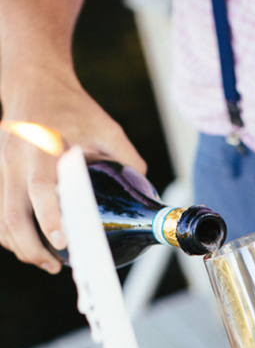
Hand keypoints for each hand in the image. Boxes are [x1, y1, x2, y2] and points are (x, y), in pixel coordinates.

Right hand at [0, 68, 145, 271]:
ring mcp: (1, 170)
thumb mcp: (105, 126)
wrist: (31, 81)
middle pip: (11, 216)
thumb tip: (147, 187)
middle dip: (31, 248)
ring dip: (20, 246)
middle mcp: (15, 163)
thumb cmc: (70, 106)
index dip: (49, 219)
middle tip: (55, 267)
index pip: (40, 191)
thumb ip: (126, 156)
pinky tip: (32, 245)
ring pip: (1, 220)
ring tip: (46, 262)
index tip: (62, 242)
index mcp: (42, 150)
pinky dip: (11, 234)